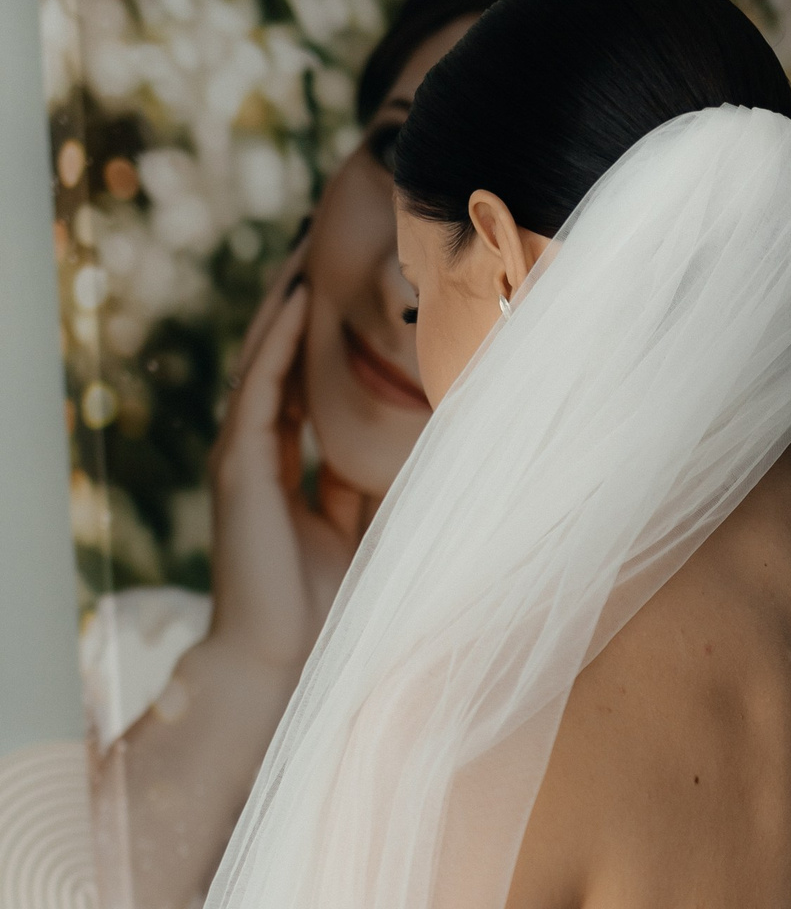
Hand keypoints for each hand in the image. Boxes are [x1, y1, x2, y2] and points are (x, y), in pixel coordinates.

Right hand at [205, 264, 337, 678]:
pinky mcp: (238, 467)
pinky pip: (258, 390)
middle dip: (300, 307)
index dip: (322, 343)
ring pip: (263, 362)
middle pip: (279, 363)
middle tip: (325, 245)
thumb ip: (378, 498)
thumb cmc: (326, 614)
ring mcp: (241, 458)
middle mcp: (257, 457)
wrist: (277, 663)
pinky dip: (276, 344)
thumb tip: (435, 469)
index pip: (303, 389)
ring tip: (308, 250)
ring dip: (284, 306)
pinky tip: (297, 302)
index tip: (352, 296)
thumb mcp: (365, 537)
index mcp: (285, 473)